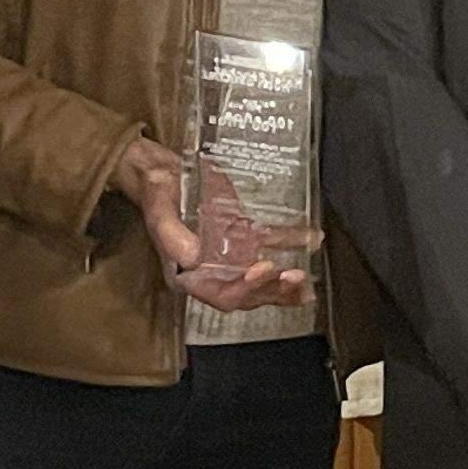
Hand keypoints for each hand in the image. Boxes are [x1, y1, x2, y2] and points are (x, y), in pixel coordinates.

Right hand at [120, 136, 310, 314]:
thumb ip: (173, 237)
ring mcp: (228, 257)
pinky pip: (267, 247)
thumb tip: (195, 257)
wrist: (163, 173)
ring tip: (304, 278)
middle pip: (246, 294)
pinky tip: (312, 240)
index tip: (258, 270)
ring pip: (260, 279)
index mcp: (187, 275)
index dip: (243, 289)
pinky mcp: (241, 239)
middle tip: (293, 276)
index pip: (220, 295)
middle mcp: (210, 273)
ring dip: (284, 282)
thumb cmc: (156, 193)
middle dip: (272, 290)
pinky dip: (290, 245)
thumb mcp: (158, 212)